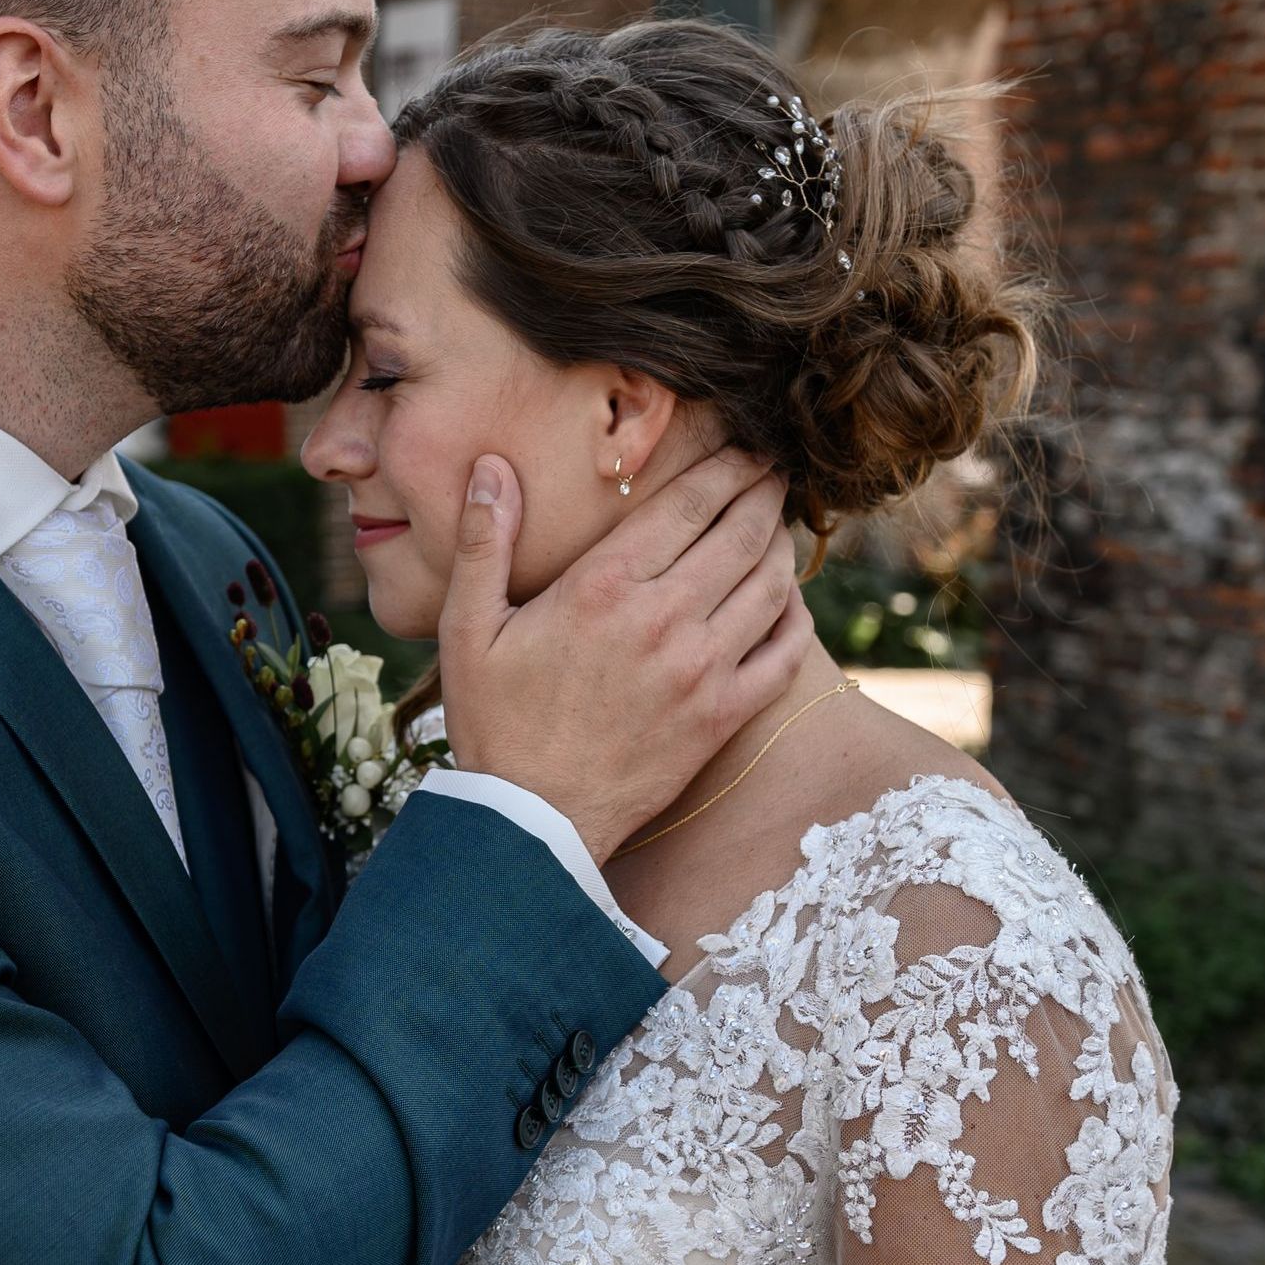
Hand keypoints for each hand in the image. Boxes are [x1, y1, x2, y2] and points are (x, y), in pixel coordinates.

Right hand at [438, 448, 811, 862]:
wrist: (531, 822)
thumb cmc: (494, 722)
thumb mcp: (469, 628)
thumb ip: (484, 542)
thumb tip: (491, 467)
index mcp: (604, 588)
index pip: (687, 504)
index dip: (725, 465)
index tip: (745, 443)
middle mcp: (663, 621)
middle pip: (740, 534)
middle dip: (763, 492)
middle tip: (775, 468)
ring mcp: (701, 672)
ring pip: (770, 586)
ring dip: (781, 545)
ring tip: (778, 522)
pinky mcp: (722, 717)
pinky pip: (784, 654)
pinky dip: (795, 616)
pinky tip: (786, 599)